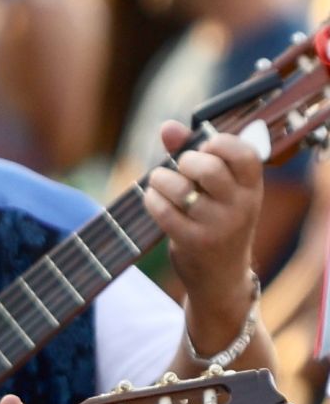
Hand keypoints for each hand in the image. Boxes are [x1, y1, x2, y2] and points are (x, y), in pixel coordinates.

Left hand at [142, 120, 261, 349]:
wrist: (220, 277)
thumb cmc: (215, 220)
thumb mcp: (217, 190)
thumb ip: (193, 153)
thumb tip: (168, 126)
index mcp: (252, 188)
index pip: (244, 154)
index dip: (219, 142)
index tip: (205, 148)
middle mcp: (240, 206)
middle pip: (207, 168)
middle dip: (184, 161)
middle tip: (181, 169)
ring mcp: (218, 226)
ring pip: (180, 187)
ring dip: (161, 179)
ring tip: (161, 183)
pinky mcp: (193, 242)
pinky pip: (162, 210)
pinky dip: (151, 199)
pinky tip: (153, 199)